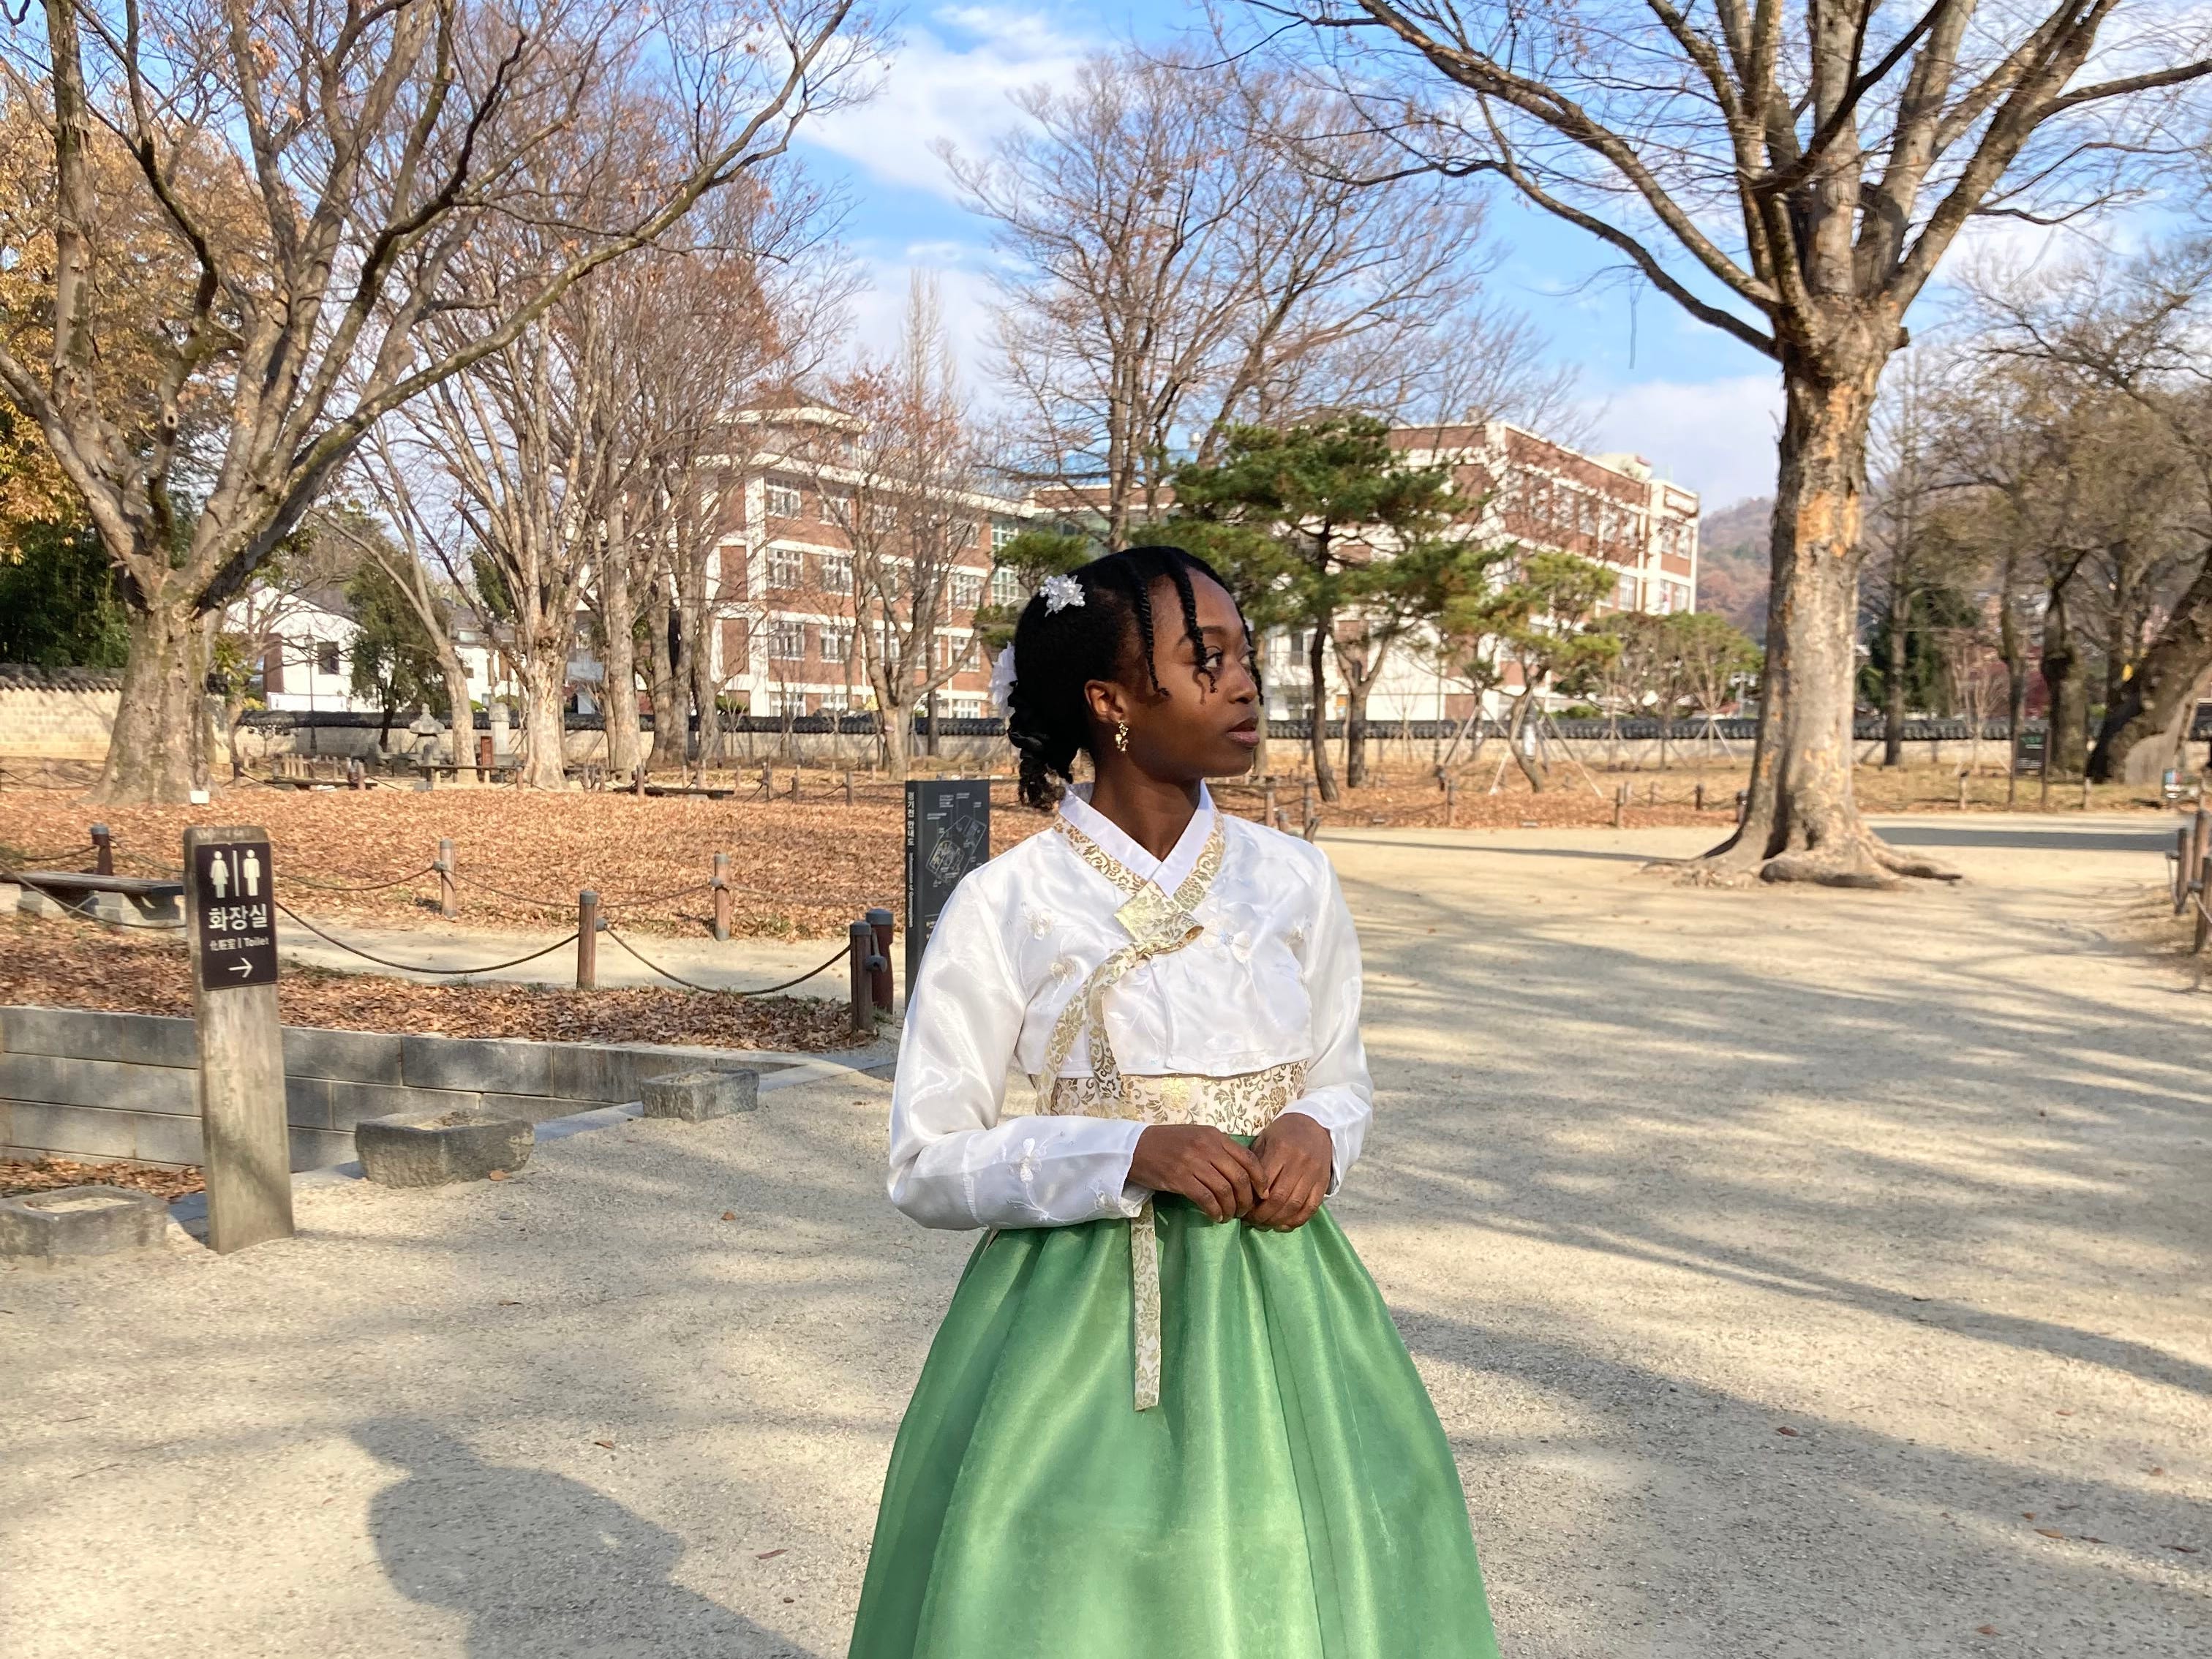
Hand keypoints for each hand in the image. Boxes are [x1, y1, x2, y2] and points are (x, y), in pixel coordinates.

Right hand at [1129, 1125, 1266, 1221]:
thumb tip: (1242, 1172)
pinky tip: (1215, 1216)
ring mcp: (1193, 1162)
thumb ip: (1218, 1149)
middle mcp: (1207, 1147)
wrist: (1135, 1147)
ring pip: (1224, 1190)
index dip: (1260, 1179)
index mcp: (1214, 1135)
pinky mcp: (1179, 1178)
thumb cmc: (1167, 1143)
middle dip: (1247, 1199)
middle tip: (1244, 1211)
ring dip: (1231, 1208)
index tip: (1262, 1194)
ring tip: (1229, 1216)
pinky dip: (1214, 1211)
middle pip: (1239, 1177)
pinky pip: (1206, 1199)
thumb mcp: (1197, 1137)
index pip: (1248, 1158)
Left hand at [1245, 1113, 1331, 1230]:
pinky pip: (1311, 1207)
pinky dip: (1297, 1220)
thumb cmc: (1284, 1134)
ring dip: (1277, 1220)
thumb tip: (1242, 1190)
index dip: (1252, 1199)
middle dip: (1262, 1214)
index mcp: (1281, 1149)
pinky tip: (1284, 1225)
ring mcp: (1313, 1174)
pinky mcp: (1323, 1183)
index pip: (1264, 1181)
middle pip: (1279, 1197)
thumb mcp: (1265, 1139)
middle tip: (1251, 1220)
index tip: (1243, 1208)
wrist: (1316, 1126)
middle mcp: (1299, 1162)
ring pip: (1295, 1205)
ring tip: (1265, 1224)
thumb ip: (1255, 1162)